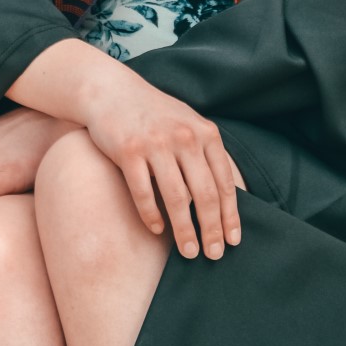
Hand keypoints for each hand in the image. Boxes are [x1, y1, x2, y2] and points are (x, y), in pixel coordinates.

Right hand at [82, 74, 241, 260]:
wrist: (112, 91)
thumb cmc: (155, 114)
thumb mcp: (188, 124)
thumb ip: (207, 154)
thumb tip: (227, 197)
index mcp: (205, 132)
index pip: (224, 181)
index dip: (230, 214)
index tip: (233, 240)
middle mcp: (184, 137)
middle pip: (205, 194)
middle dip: (212, 229)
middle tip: (213, 255)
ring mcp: (156, 144)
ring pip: (177, 198)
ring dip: (185, 230)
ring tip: (189, 252)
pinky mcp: (128, 151)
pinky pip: (143, 193)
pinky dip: (152, 216)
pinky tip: (157, 229)